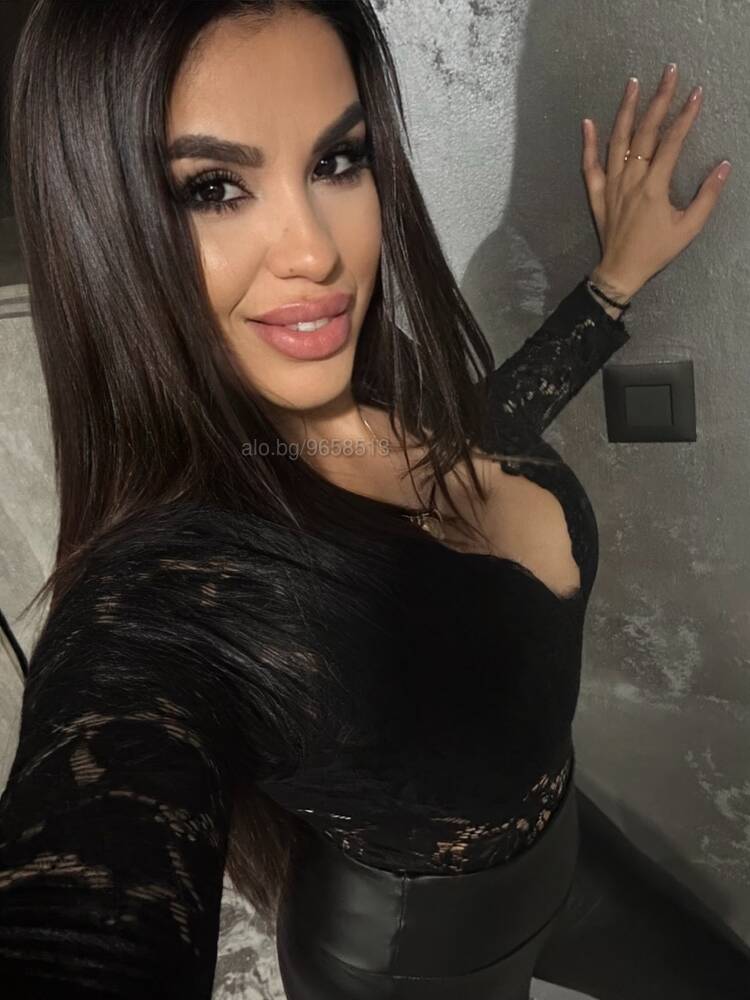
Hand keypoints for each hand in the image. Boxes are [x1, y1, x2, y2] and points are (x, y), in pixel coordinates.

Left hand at [581, 63, 731, 299]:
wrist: (620, 272)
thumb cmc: (656, 251)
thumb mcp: (688, 228)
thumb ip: (707, 197)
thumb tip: (723, 166)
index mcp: (654, 187)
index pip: (671, 142)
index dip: (685, 116)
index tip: (696, 93)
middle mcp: (630, 180)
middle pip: (644, 132)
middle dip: (658, 100)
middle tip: (668, 72)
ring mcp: (610, 185)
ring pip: (616, 141)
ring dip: (625, 110)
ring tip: (633, 83)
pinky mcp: (596, 193)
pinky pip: (589, 165)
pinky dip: (588, 143)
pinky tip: (588, 121)